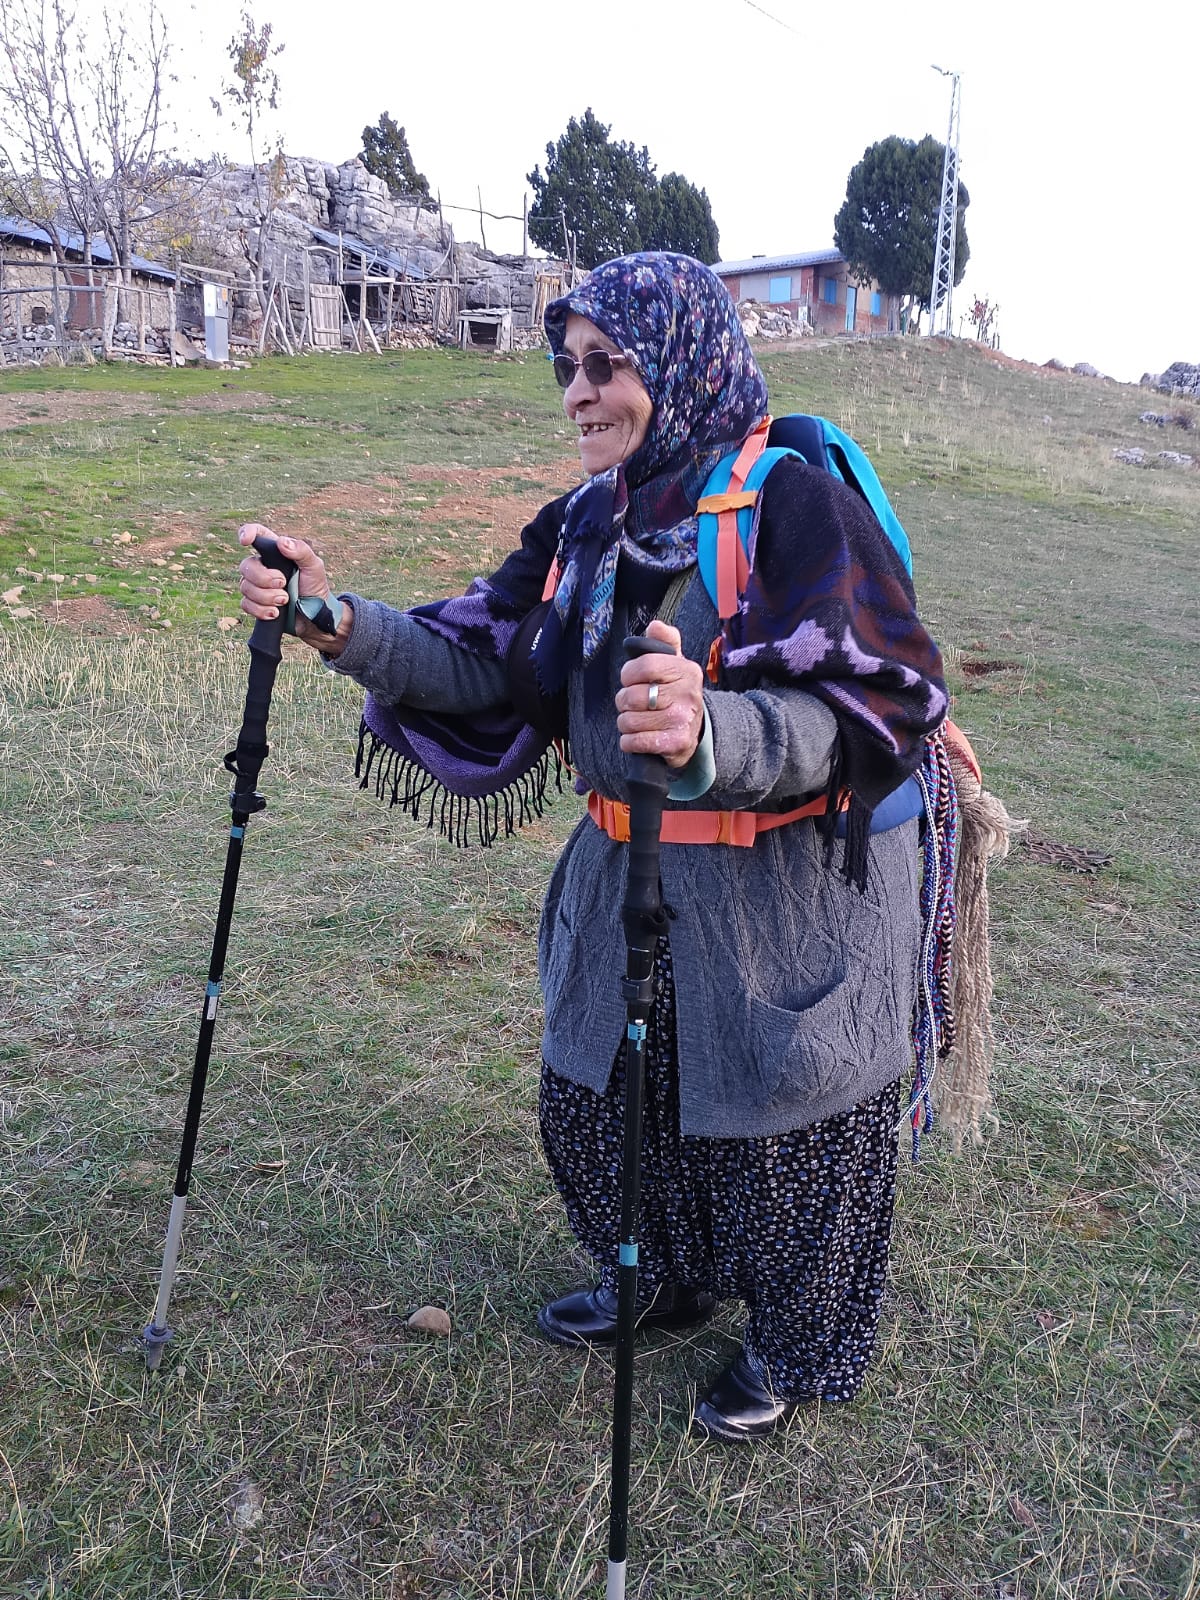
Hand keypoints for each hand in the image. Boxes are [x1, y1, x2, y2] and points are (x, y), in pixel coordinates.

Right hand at [237, 524, 352, 653]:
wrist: (315, 616)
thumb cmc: (315, 587)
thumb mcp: (314, 566)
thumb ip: (302, 551)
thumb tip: (282, 542)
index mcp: (275, 552)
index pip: (257, 535)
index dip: (246, 533)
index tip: (244, 541)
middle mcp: (263, 566)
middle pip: (246, 566)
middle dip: (264, 578)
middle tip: (283, 584)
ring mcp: (257, 585)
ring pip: (245, 587)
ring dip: (266, 596)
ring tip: (285, 600)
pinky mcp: (255, 604)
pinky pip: (246, 604)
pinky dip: (261, 610)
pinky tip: (276, 613)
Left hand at [616, 619, 704, 769]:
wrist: (695, 732)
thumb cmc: (676, 693)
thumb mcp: (675, 663)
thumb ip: (664, 642)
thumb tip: (655, 626)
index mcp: (686, 670)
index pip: (645, 665)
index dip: (629, 673)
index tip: (630, 679)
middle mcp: (687, 694)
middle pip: (632, 696)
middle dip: (624, 701)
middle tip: (633, 704)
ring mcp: (682, 720)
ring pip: (629, 720)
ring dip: (626, 723)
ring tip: (637, 720)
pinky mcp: (676, 743)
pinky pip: (634, 741)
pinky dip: (629, 742)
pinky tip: (638, 737)